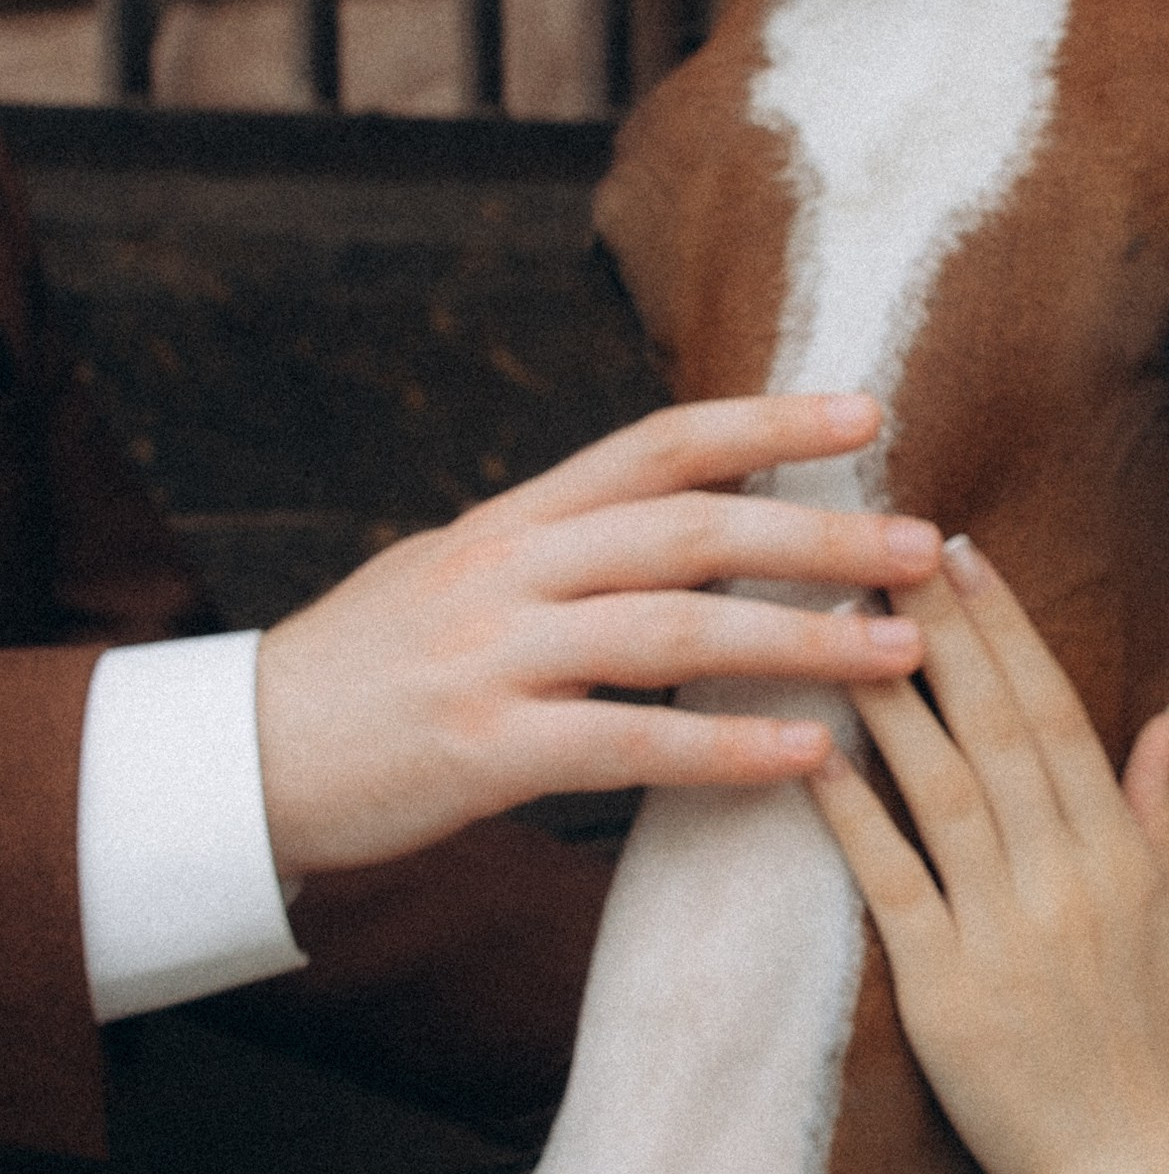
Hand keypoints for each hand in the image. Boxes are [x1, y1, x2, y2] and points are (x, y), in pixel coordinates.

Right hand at [258, 394, 937, 876]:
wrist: (235, 759)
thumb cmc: (377, 672)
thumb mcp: (467, 574)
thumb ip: (574, 546)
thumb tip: (695, 516)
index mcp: (518, 518)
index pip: (659, 444)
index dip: (767, 422)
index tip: (870, 414)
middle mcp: (510, 567)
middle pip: (690, 526)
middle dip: (820, 535)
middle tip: (927, 544)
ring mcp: (492, 654)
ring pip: (673, 627)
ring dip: (803, 639)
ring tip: (904, 652)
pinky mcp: (480, 748)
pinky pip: (626, 741)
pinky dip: (725, 746)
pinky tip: (808, 757)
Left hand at [807, 535, 1168, 1173]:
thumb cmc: (1157, 1052)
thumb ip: (1163, 815)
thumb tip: (1168, 717)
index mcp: (1123, 855)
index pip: (1061, 717)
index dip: (1010, 632)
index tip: (967, 557)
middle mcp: (1068, 877)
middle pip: (1000, 729)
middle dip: (943, 630)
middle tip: (889, 543)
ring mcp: (1007, 931)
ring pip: (944, 787)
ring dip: (892, 695)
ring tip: (840, 618)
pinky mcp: (947, 990)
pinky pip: (894, 882)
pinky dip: (853, 812)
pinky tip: (811, 749)